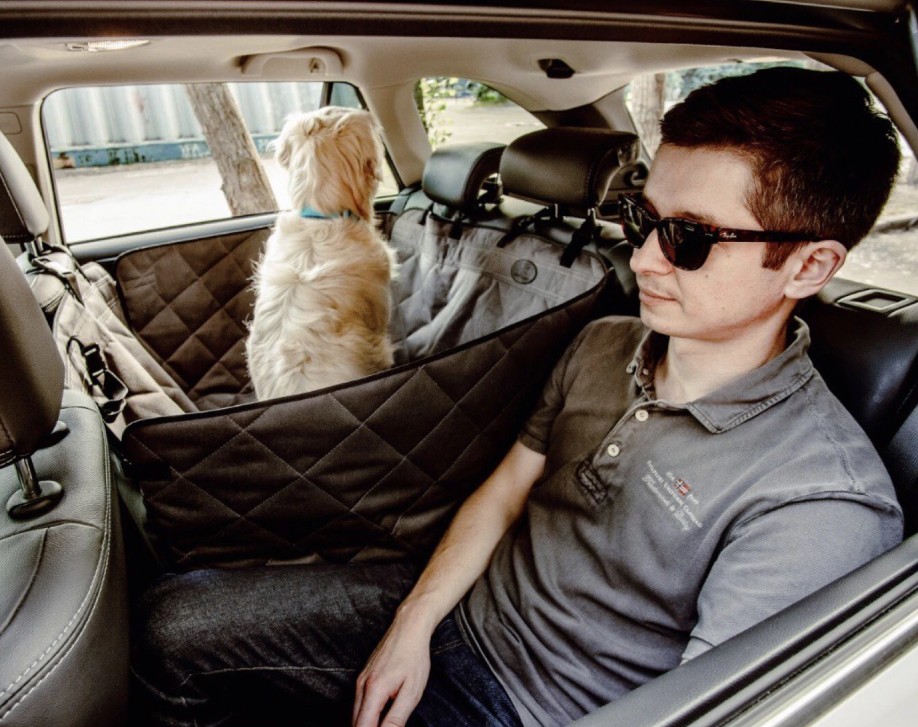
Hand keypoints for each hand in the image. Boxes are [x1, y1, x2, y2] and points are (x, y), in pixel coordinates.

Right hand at [352, 609, 434, 726]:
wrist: (408, 628)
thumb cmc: (414, 658)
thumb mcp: (411, 692)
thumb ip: (396, 718)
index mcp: (373, 691)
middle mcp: (361, 686)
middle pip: (354, 724)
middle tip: (389, 726)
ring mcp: (359, 681)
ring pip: (355, 715)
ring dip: (366, 725)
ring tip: (386, 724)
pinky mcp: (362, 678)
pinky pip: (358, 705)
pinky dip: (366, 717)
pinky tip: (380, 719)